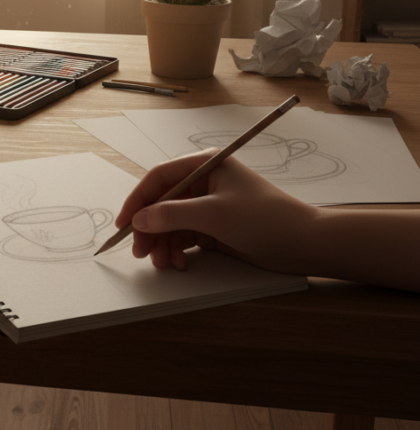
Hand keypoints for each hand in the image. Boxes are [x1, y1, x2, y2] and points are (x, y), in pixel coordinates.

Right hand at [116, 149, 317, 273]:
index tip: (123, 224)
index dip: (137, 200)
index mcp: (204, 166)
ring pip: (171, 224)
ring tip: (164, 263)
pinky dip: (178, 250)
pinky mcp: (215, 228)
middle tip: (141, 252)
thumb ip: (172, 215)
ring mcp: (209, 206)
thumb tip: (138, 219)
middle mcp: (204, 183)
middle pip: (162, 203)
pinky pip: (184, 237)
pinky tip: (180, 263)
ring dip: (163, 243)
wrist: (306, 244)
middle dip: (150, 228)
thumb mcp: (214, 215)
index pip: (159, 178)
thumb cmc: (264, 219)